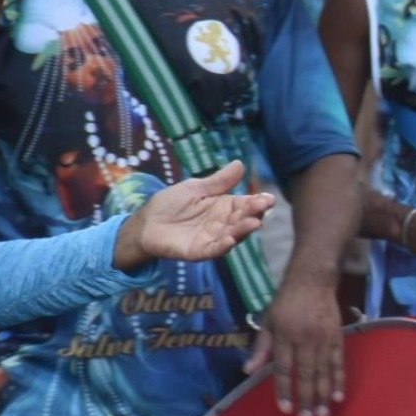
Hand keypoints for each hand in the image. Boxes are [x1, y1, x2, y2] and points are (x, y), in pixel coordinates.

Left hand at [115, 161, 274, 269]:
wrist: (146, 222)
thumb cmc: (171, 203)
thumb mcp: (196, 188)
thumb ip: (218, 181)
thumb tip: (240, 164)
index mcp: (225, 206)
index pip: (246, 204)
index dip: (258, 201)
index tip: (269, 198)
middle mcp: (224, 223)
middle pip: (243, 219)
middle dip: (254, 213)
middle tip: (262, 206)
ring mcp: (213, 238)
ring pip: (234, 235)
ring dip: (244, 230)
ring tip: (253, 223)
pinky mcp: (200, 251)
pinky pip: (214, 249)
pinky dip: (224, 245)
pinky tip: (231, 239)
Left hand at [246, 278, 345, 415]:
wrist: (313, 281)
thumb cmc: (286, 302)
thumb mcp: (268, 321)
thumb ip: (261, 347)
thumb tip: (248, 371)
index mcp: (285, 335)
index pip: (283, 368)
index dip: (284, 389)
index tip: (285, 408)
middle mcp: (305, 339)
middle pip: (306, 374)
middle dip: (306, 399)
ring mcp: (324, 339)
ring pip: (324, 371)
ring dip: (323, 394)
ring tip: (323, 413)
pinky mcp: (337, 337)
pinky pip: (339, 362)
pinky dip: (339, 379)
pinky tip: (339, 395)